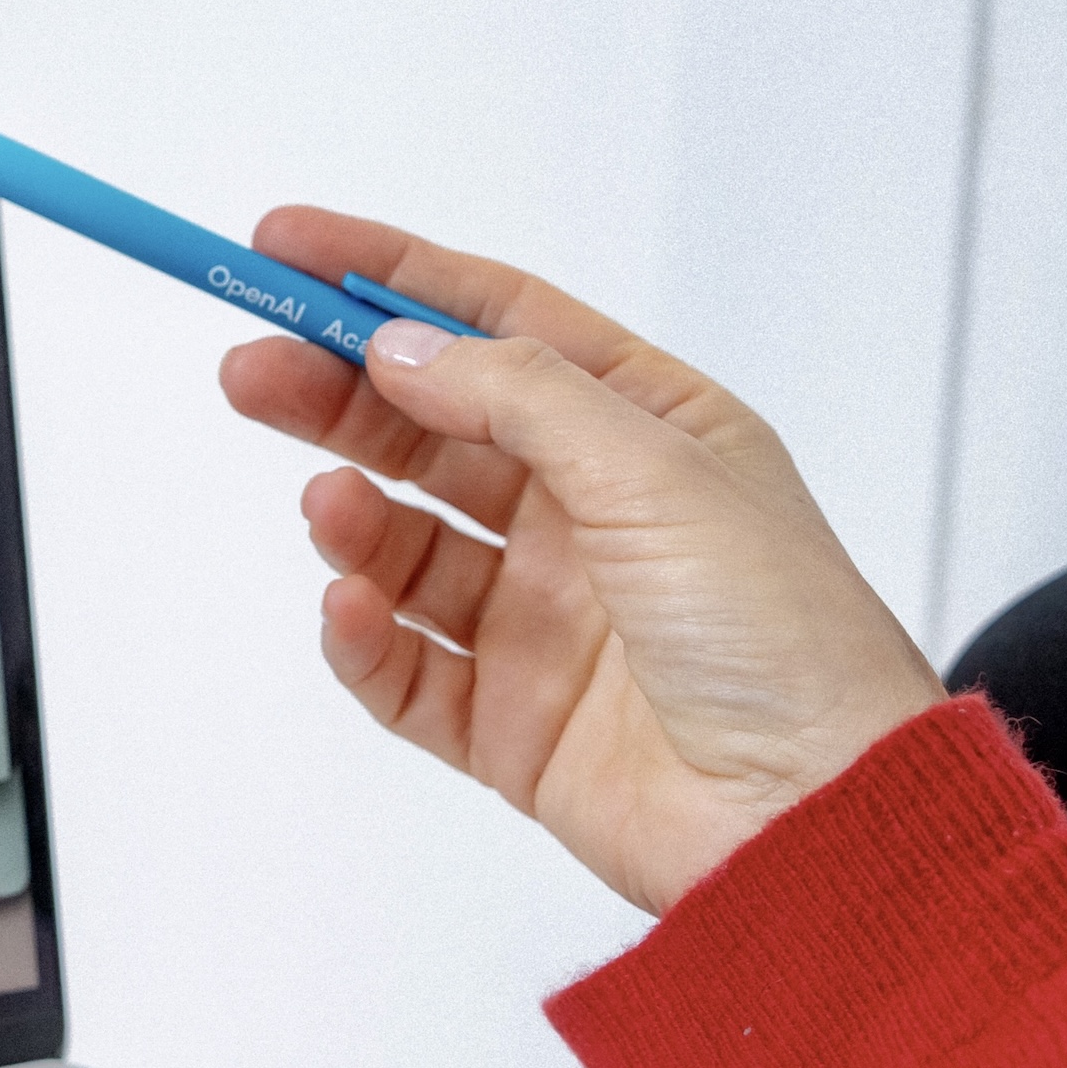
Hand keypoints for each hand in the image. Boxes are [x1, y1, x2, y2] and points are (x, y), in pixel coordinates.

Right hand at [217, 208, 947, 913]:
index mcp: (647, 433)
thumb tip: (401, 347)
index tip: (284, 250)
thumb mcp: (657, 471)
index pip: (498, 325)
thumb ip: (518, 396)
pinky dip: (362, 638)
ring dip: (354, 519)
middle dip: (336, 395)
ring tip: (327, 511)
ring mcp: (543, 621)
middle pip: (430, 429)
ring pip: (406, 547)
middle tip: (251, 369)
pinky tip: (349, 607)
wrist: (815, 817)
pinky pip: (402, 667)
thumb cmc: (787, 640)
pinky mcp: (509, 721)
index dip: (389, 280)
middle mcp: (590, 518)